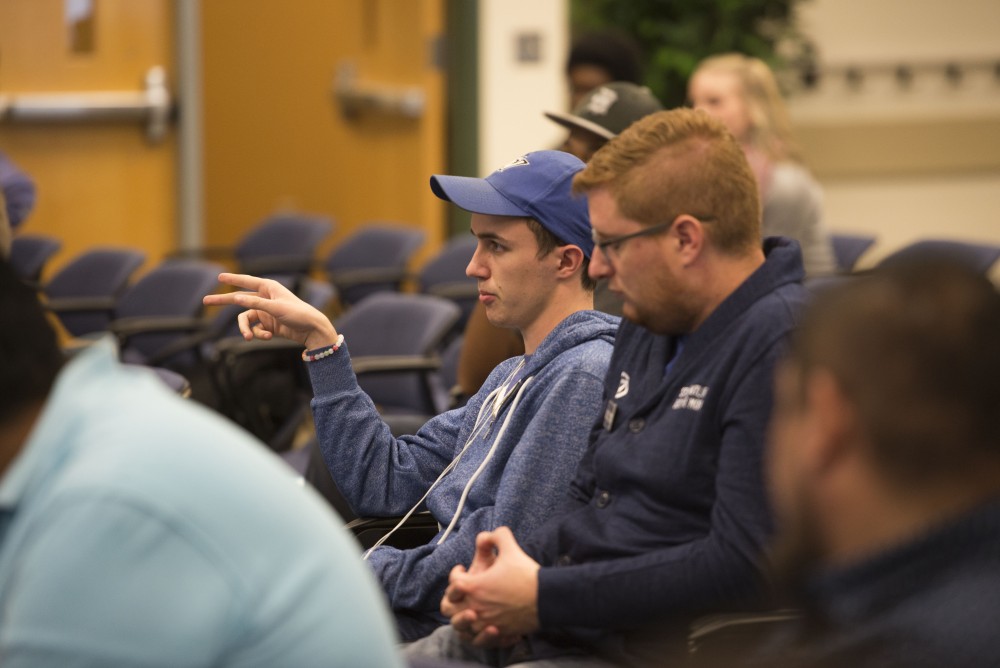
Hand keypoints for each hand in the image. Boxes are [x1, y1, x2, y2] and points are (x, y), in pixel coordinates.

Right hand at [202, 273, 338, 349]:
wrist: (313, 330)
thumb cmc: (298, 314)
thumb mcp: (275, 308)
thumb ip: (255, 304)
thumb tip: (236, 299)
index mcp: (269, 288)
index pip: (247, 281)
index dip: (233, 279)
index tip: (219, 277)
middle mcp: (266, 298)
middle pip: (239, 300)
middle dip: (224, 301)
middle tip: (206, 300)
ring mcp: (266, 312)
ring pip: (246, 319)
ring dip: (247, 329)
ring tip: (250, 337)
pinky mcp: (269, 325)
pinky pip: (256, 329)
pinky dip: (259, 334)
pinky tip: (269, 337)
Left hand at [443, 527, 539, 645]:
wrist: (546, 598)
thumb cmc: (526, 574)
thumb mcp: (510, 548)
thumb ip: (496, 536)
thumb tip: (487, 536)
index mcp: (473, 587)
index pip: (453, 582)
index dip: (455, 573)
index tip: (462, 570)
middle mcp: (475, 608)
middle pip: (448, 608)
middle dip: (452, 598)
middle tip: (461, 592)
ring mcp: (485, 624)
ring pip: (461, 627)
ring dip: (463, 617)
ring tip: (472, 609)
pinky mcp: (497, 634)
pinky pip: (479, 639)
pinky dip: (478, 632)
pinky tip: (486, 624)